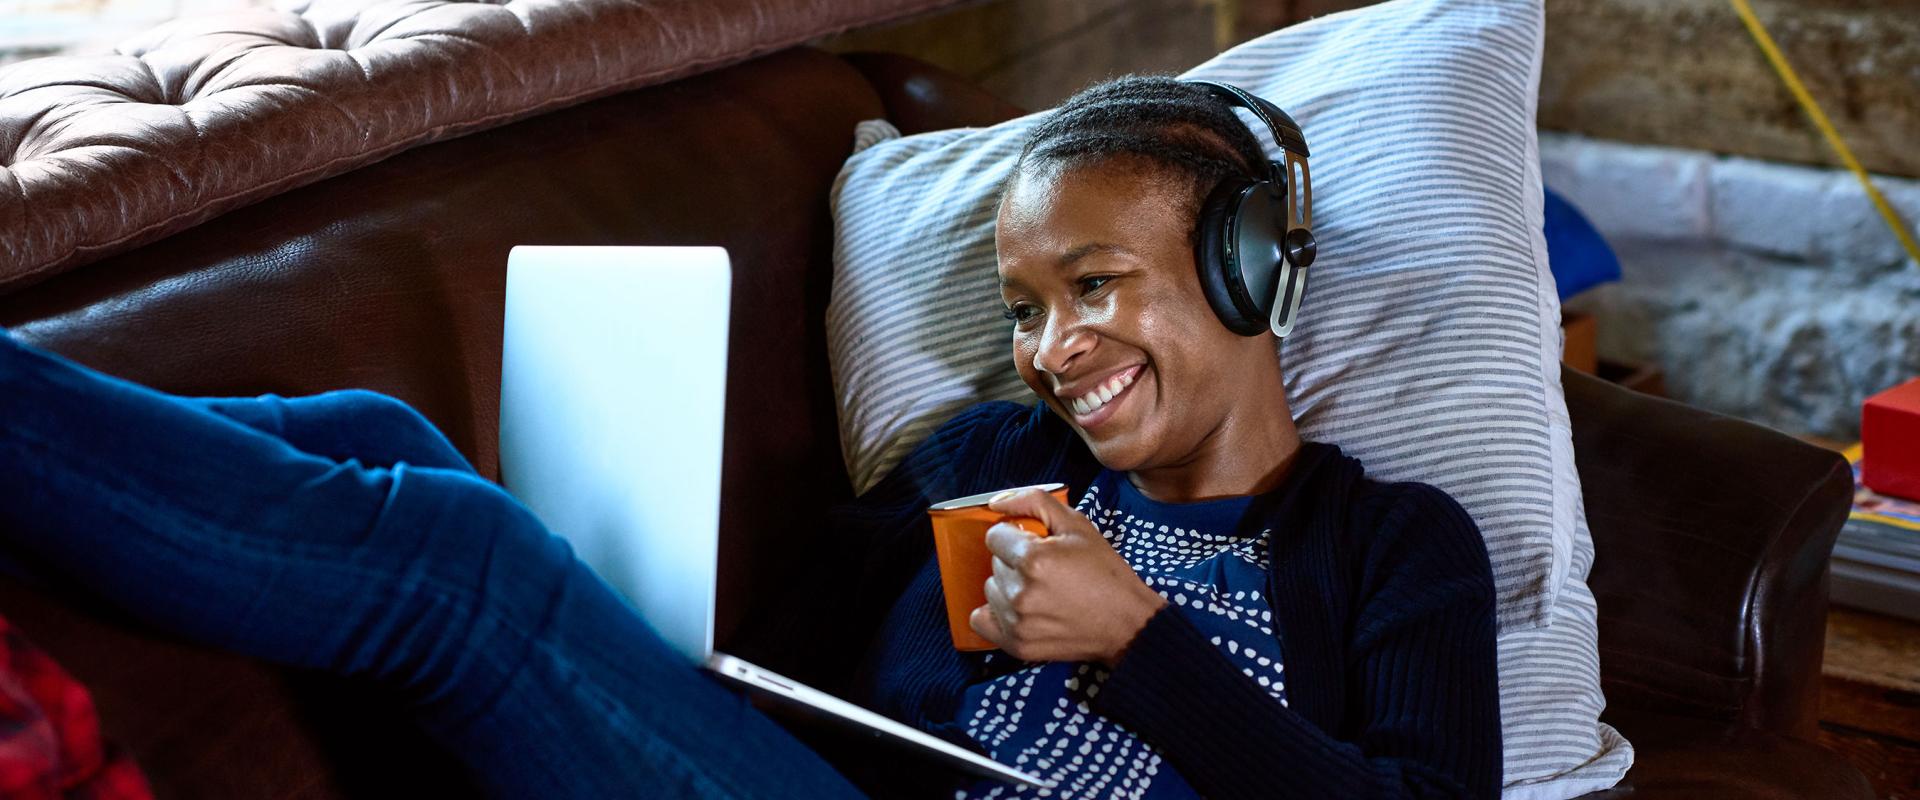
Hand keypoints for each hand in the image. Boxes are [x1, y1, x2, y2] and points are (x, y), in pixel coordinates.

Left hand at [967, 486, 1166, 664]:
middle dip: (1014, 560)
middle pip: (994, 563)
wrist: (1126, 623)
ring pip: (991, 590)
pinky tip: (1019, 610)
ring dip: (1008, 586)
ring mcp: (1017, 622)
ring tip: (1038, 590)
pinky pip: (982, 621)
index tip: (1034, 544)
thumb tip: (996, 503)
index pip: (994, 536)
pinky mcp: (1017, 645)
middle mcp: (1020, 592)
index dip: (1015, 536)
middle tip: (1045, 569)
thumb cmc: (1105, 573)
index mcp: (1034, 559)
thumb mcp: (1077, 525)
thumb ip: (1034, 502)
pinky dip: (995, 614)